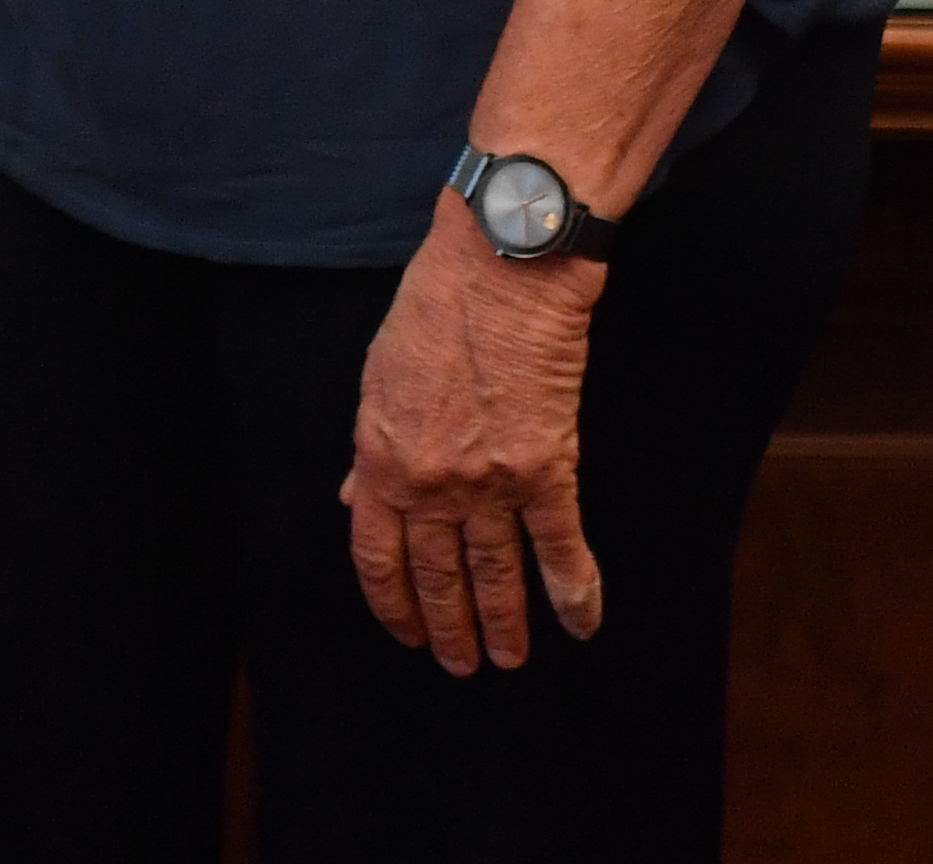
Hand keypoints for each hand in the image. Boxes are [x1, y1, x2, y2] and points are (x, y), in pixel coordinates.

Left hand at [341, 217, 603, 674]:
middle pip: (437, 576)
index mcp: (380, 460)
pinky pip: (560, 544)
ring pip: (495, 572)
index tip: (405, 632)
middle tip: (461, 664)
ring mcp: (488, 480)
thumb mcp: (377, 378)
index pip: (376, 556)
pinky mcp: (546, 466)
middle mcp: (429, 483)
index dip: (391, 603)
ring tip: (510, 659)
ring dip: (505, 622)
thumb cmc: (434, 309)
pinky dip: (574, 590)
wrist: (500, 268)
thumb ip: (368, 450)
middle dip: (448, 627)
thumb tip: (351, 499)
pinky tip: (582, 624)